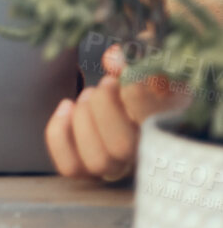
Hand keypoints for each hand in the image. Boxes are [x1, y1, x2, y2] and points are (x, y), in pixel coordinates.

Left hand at [46, 44, 188, 180]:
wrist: (124, 101)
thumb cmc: (142, 84)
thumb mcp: (145, 67)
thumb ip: (134, 59)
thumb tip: (114, 58)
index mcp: (167, 129)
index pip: (156, 124)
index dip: (137, 98)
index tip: (124, 75)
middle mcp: (143, 156)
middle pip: (121, 146)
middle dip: (104, 108)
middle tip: (104, 84)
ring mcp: (116, 167)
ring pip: (97, 161)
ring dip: (84, 121)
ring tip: (87, 94)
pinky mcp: (89, 169)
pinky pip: (70, 166)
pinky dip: (59, 134)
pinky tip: (66, 106)